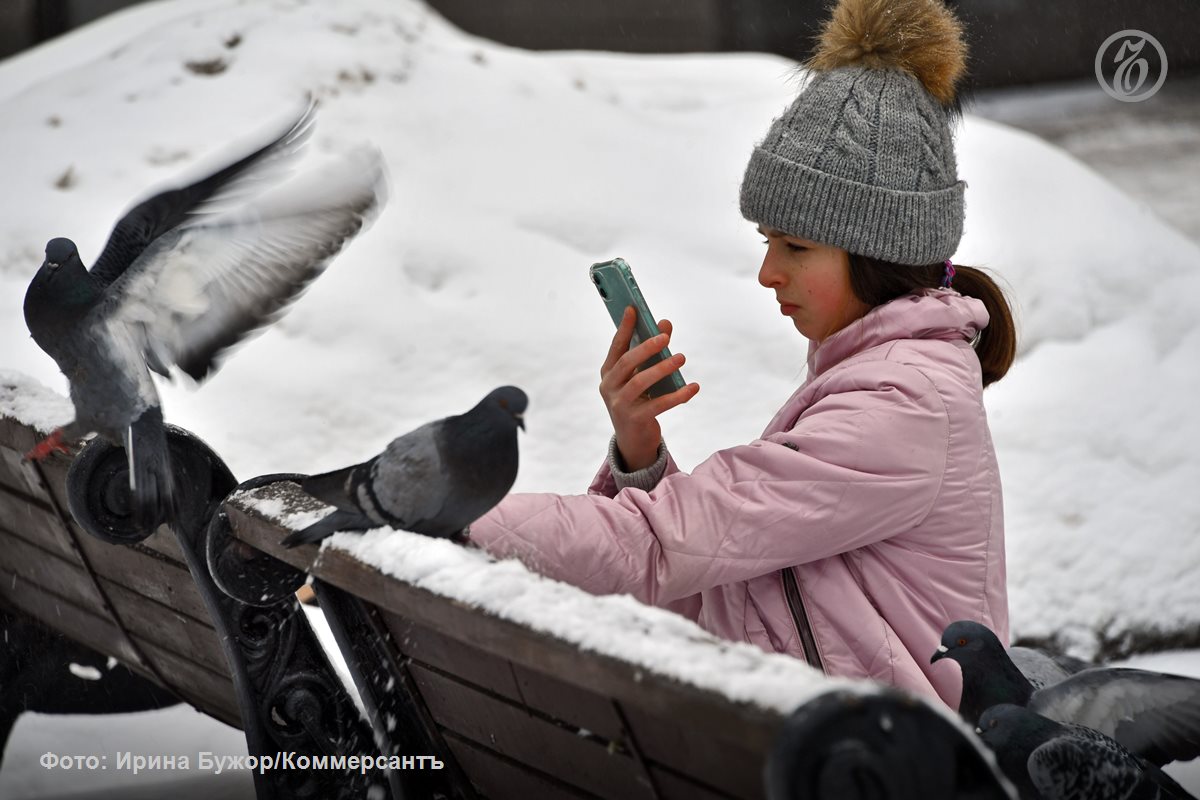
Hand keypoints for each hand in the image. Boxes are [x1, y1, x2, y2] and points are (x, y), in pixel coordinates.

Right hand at [599, 306, 699, 470]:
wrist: (633, 440)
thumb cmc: (638, 400)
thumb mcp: (642, 375)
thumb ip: (653, 351)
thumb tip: (666, 324)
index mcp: (608, 372)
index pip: (616, 346)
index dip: (624, 328)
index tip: (633, 309)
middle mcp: (609, 387)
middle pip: (626, 363)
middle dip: (646, 348)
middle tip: (665, 337)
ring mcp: (619, 404)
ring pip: (640, 382)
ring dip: (662, 369)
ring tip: (681, 358)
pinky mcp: (634, 420)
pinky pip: (658, 405)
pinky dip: (677, 395)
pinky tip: (693, 387)